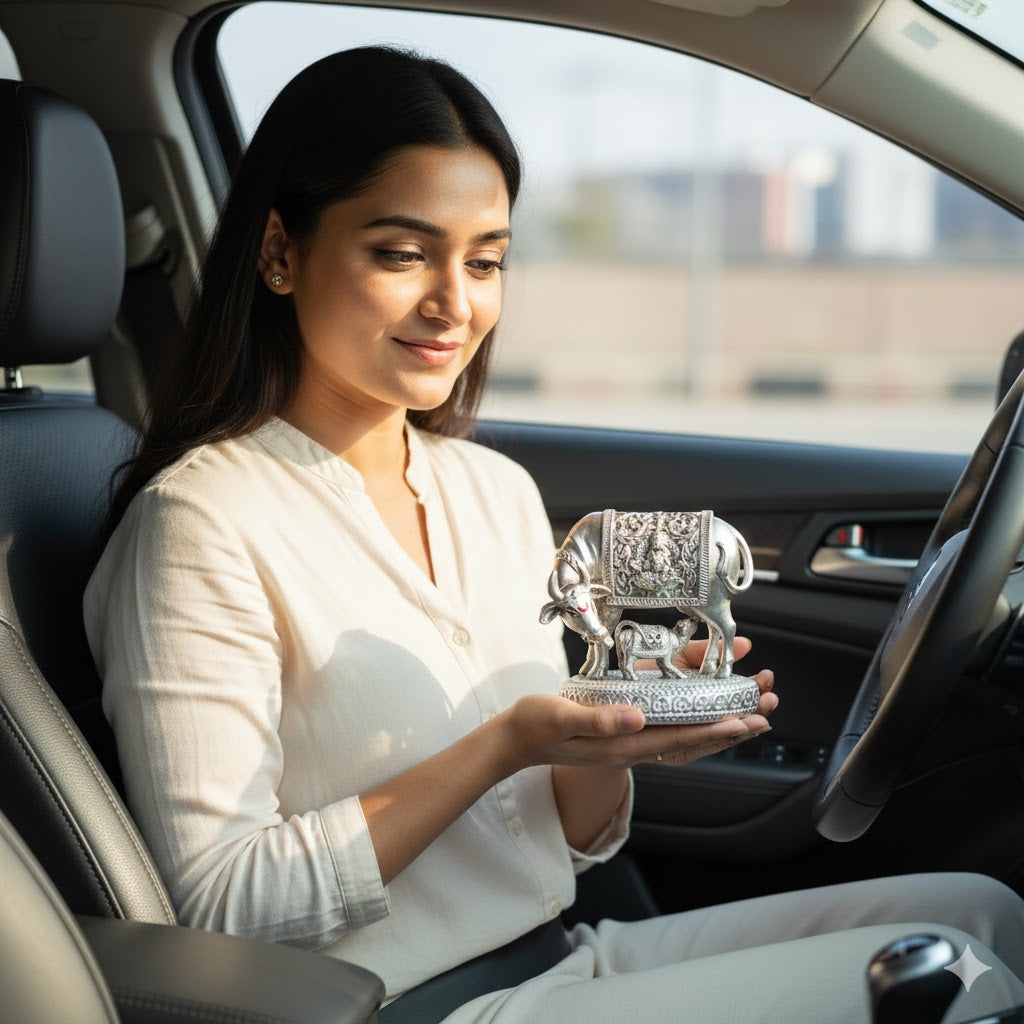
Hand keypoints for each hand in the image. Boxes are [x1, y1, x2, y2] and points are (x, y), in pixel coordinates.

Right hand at [498, 641, 776, 772]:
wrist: (515, 739)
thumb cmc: (535, 725)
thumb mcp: (561, 716)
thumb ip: (598, 719)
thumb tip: (637, 718)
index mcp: (620, 745)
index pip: (676, 740)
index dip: (712, 730)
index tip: (743, 720)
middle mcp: (631, 748)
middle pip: (690, 742)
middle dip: (728, 729)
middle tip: (763, 714)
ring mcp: (629, 744)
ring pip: (684, 739)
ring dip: (718, 727)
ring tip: (749, 716)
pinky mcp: (624, 735)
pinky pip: (669, 733)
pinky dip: (694, 724)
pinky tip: (705, 716)